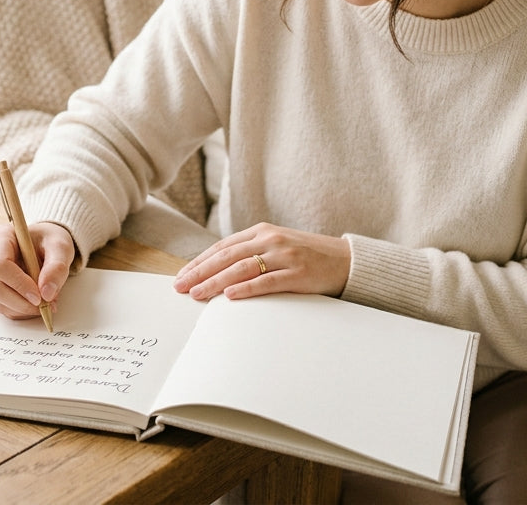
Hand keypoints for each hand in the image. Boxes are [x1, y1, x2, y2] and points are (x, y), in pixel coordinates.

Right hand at [0, 221, 74, 319]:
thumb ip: (57, 267)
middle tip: (46, 304)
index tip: (39, 295)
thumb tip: (47, 293)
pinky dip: (21, 310)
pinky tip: (35, 303)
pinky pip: (2, 307)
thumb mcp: (60, 247)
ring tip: (45, 302)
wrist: (43, 243)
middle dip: (23, 302)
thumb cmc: (48, 240)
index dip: (19, 284)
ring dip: (24, 308)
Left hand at [172, 222, 351, 300]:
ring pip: (241, 268)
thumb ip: (251, 253)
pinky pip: (267, 281)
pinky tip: (229, 295)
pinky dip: (246, 288)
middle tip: (180, 287)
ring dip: (215, 282)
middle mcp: (270, 240)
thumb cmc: (307, 256)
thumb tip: (217, 271)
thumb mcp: (276, 246)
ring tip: (197, 294)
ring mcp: (285, 256)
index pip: (222, 247)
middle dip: (200, 272)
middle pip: (226, 257)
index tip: (181, 276)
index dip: (199, 262)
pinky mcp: (298, 274)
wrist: (346, 260)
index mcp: (261, 232)